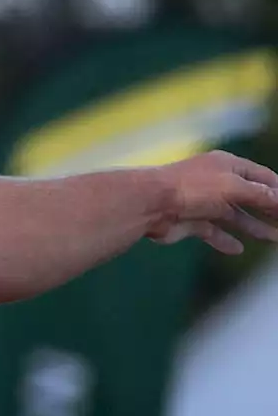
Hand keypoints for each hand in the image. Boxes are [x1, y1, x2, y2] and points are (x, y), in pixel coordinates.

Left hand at [146, 150, 278, 253]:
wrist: (149, 203)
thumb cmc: (194, 188)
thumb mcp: (233, 187)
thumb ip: (260, 194)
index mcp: (227, 166)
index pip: (262, 177)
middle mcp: (216, 182)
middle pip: (250, 197)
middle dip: (270, 210)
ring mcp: (202, 203)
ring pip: (233, 216)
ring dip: (254, 227)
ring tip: (275, 239)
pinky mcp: (189, 222)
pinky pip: (212, 232)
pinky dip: (224, 240)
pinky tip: (238, 249)